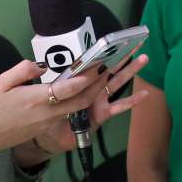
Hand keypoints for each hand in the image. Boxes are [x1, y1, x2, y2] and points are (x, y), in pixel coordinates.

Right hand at [0, 50, 148, 159]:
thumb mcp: (1, 83)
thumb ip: (22, 71)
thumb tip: (42, 65)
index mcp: (34, 100)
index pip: (67, 89)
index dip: (85, 78)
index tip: (98, 65)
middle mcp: (47, 113)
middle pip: (81, 100)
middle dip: (98, 84)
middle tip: (113, 65)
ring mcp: (49, 123)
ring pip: (80, 108)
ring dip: (97, 93)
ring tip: (112, 77)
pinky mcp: (49, 127)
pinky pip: (72, 115)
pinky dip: (86, 105)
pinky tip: (98, 100)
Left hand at [35, 45, 150, 152]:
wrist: (49, 138)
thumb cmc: (45, 115)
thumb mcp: (38, 95)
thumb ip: (36, 81)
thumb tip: (40, 67)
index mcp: (76, 82)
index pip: (88, 65)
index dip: (98, 55)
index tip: (108, 43)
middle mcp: (88, 89)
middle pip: (106, 69)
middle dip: (120, 56)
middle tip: (132, 42)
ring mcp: (97, 101)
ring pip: (116, 83)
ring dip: (130, 71)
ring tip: (144, 59)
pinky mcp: (102, 114)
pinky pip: (118, 107)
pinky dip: (132, 101)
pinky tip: (144, 94)